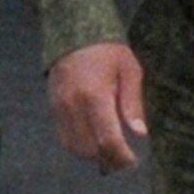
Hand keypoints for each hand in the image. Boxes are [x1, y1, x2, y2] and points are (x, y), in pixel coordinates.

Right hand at [50, 41, 150, 170]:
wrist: (74, 33)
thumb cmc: (108, 52)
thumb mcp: (129, 70)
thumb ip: (133, 103)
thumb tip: (140, 133)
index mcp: (95, 95)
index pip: (107, 139)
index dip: (121, 156)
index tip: (132, 161)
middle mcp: (74, 105)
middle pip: (90, 148)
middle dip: (109, 159)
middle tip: (124, 160)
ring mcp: (60, 108)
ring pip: (75, 147)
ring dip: (94, 156)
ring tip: (111, 153)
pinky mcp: (53, 109)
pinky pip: (65, 138)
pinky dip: (80, 147)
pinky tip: (94, 143)